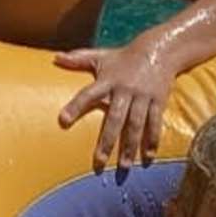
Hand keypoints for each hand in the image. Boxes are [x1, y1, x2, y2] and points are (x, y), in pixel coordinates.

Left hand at [53, 44, 171, 172]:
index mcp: (108, 80)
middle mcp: (125, 89)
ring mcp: (143, 96)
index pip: (88, 94)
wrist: (160, 49)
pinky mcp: (159, 101)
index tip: (63, 121)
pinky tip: (148, 158)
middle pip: (115, 119)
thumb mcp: (101, 56)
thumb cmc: (124, 57)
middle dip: (107, 141)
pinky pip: (155, 124)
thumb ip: (78, 59)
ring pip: (136, 125)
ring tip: (123, 167)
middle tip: (98, 163)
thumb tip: (55, 58)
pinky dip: (152, 141)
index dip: (75, 106)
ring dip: (130, 147)